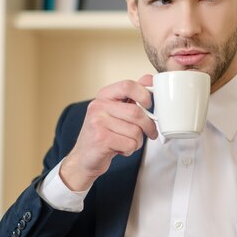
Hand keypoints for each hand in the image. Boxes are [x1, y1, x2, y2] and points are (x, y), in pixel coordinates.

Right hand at [59, 74, 157, 190]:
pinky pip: (130, 144)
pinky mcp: (101, 139)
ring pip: (135, 131)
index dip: (144, 94)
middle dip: (148, 126)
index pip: (128, 85)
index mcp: (103, 96)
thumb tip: (148, 78)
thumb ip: (131, 95)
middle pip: (136, 112)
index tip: (150, 105)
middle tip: (151, 132)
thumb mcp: (116, 111)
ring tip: (126, 142)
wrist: (85, 158)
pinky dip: (130, 150)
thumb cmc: (103, 133)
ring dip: (137, 141)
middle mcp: (98, 106)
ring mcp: (97, 122)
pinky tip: (120, 149)